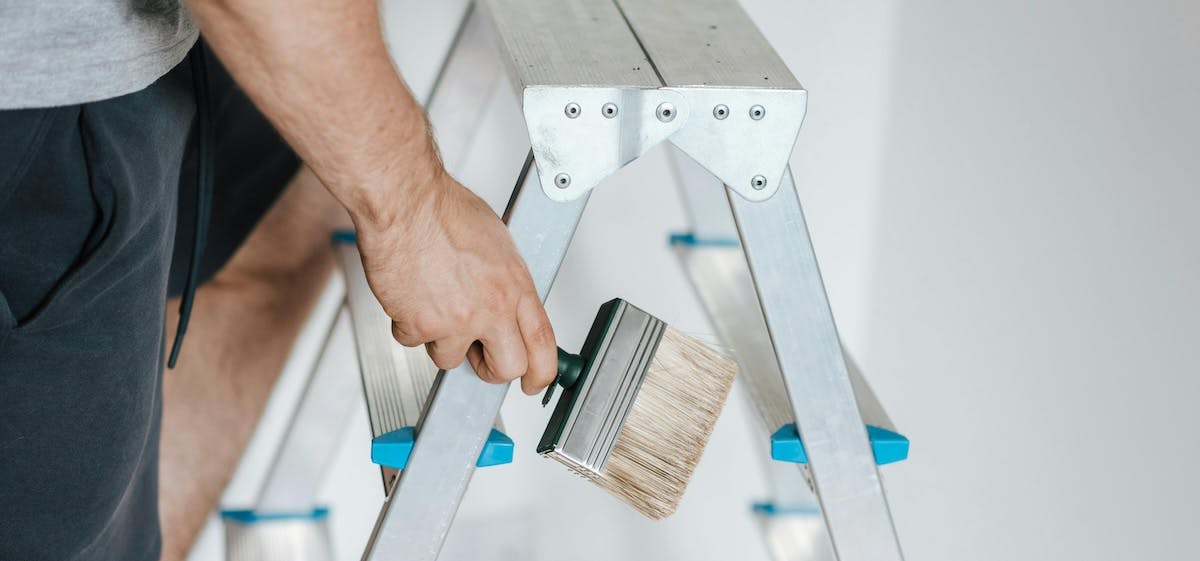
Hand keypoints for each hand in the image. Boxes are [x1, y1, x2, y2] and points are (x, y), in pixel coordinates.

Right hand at [350, 169, 557, 394]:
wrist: (405, 202)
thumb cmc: (443, 210)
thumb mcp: (497, 243)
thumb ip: (505, 281)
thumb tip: (507, 301)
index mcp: (516, 285)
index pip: (543, 344)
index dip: (541, 372)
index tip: (534, 382)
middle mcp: (491, 307)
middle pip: (507, 368)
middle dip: (490, 369)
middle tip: (478, 355)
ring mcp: (457, 319)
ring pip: (450, 359)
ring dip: (440, 339)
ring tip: (432, 302)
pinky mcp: (421, 325)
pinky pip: (413, 341)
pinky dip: (407, 323)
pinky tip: (410, 295)